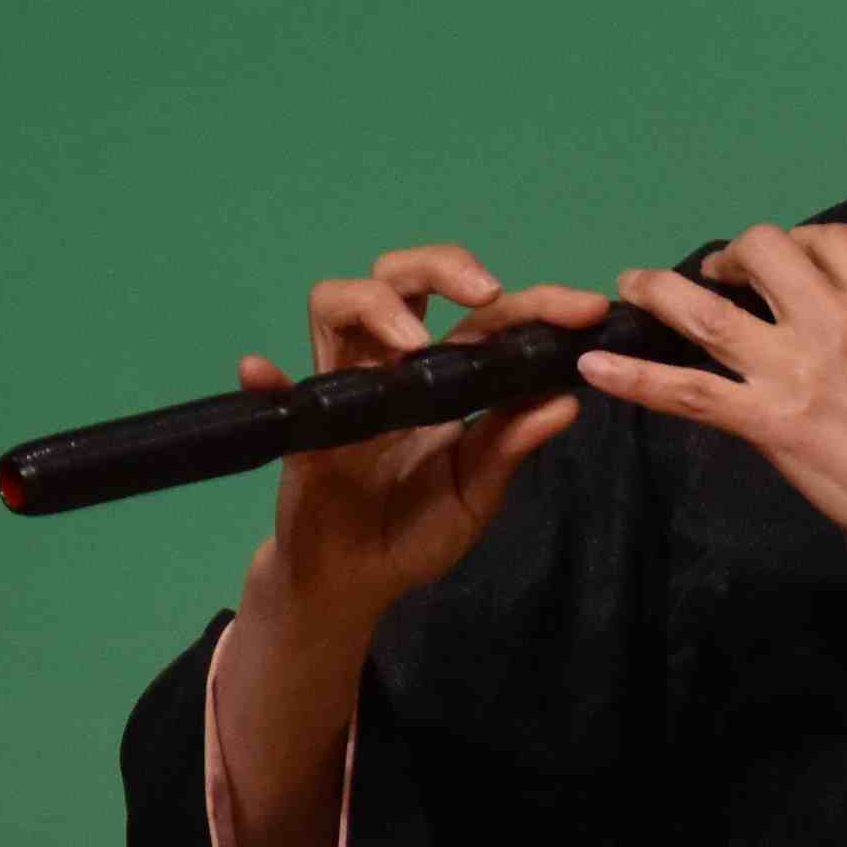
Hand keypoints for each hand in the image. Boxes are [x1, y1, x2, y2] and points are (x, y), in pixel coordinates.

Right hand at [247, 246, 611, 629]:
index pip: (485, 318)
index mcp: (445, 376)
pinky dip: (268, 379)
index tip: (582, 309)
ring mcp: (342, 387)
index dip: (532, 303)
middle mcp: (390, 365)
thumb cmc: (416, 529)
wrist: (357, 580)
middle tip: (486, 292)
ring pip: (338, 305)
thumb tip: (567, 400)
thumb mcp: (479, 491)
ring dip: (374, 306)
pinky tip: (263, 371)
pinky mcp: (303, 428)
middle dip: (443, 266)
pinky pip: (277, 394)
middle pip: (401, 278)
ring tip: (411, 347)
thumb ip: (512, 446)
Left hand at [584, 221, 846, 579]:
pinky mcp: (769, 422)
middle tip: (710, 274)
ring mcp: (794, 370)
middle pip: (760, 252)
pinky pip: (687, 392)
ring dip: (658, 292)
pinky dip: (634, 379)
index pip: (826, 239)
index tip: (776, 262)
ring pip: (705, 313)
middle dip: (728, 254)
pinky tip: (595, 370)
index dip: (793, 242)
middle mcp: (830, 319)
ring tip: (629, 289)